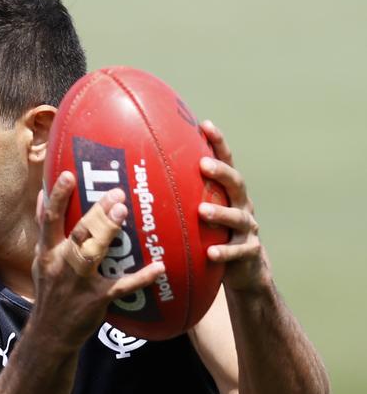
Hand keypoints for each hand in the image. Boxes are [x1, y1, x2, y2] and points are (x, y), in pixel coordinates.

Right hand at [31, 171, 164, 347]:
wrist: (51, 333)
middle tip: (116, 193)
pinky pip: (121, 287)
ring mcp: (79, 282)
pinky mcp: (96, 300)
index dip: (58, 197)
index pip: (50, 220)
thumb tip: (42, 195)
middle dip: (95, 212)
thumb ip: (44, 229)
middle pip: (77, 233)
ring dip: (108, 232)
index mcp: (47, 251)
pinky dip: (141, 277)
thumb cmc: (50, 289)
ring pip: (93, 253)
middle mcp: (61, 263)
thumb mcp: (41, 259)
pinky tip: (159, 267)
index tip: (69, 174)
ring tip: (124, 211)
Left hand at [198, 120, 272, 292]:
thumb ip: (184, 195)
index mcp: (229, 192)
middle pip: (236, 183)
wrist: (245, 268)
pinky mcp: (249, 252)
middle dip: (221, 172)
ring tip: (202, 212)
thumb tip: (144, 176)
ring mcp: (248, 228)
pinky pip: (237, 251)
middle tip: (203, 165)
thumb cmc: (213, 234)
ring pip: (237, 217)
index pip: (226, 162)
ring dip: (220, 213)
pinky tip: (210, 253)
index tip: (206, 124)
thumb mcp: (201, 211)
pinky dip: (224, 252)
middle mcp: (242, 205)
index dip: (219, 143)